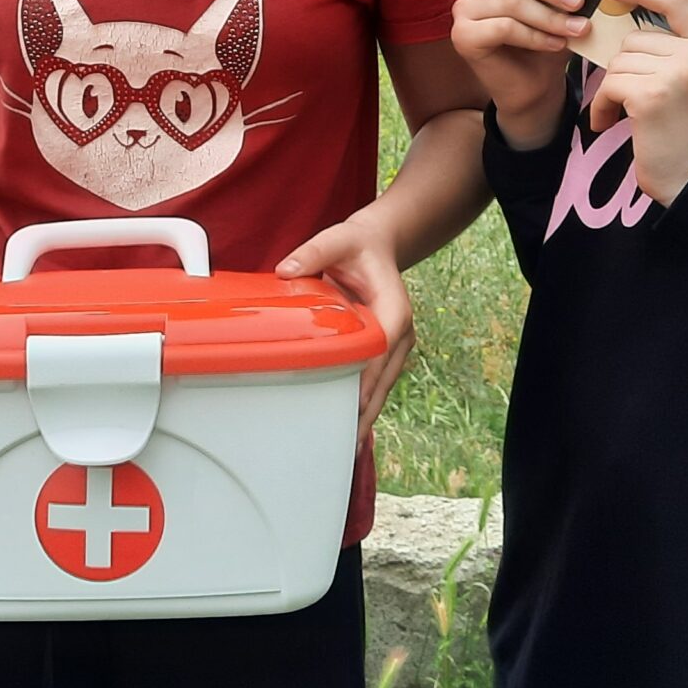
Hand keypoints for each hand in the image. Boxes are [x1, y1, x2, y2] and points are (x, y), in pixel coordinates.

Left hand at [277, 217, 413, 441]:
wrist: (378, 245)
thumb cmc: (357, 245)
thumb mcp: (336, 239)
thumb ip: (312, 253)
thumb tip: (286, 271)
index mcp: (393, 308)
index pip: (382, 348)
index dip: (367, 377)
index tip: (353, 403)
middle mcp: (400, 331)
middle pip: (384, 378)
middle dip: (366, 410)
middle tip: (344, 443)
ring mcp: (395, 344)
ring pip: (382, 386)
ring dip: (367, 415)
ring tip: (347, 447)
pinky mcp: (385, 351)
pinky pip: (376, 382)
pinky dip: (365, 405)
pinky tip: (351, 430)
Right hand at [452, 0, 589, 149]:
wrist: (533, 86)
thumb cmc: (546, 40)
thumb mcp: (556, 7)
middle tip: (579, 0)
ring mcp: (464, 10)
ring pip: (512, 3)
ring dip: (550, 17)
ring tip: (578, 29)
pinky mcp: (462, 35)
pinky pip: (504, 27)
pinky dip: (535, 36)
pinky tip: (556, 44)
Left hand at [582, 0, 687, 205]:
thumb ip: (675, 49)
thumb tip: (627, 21)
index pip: (679, 2)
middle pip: (636, 39)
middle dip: (624, 67)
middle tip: (628, 96)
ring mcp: (678, 73)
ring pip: (619, 62)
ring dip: (612, 90)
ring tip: (622, 114)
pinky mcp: (651, 95)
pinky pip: (609, 85)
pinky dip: (601, 106)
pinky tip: (608, 124)